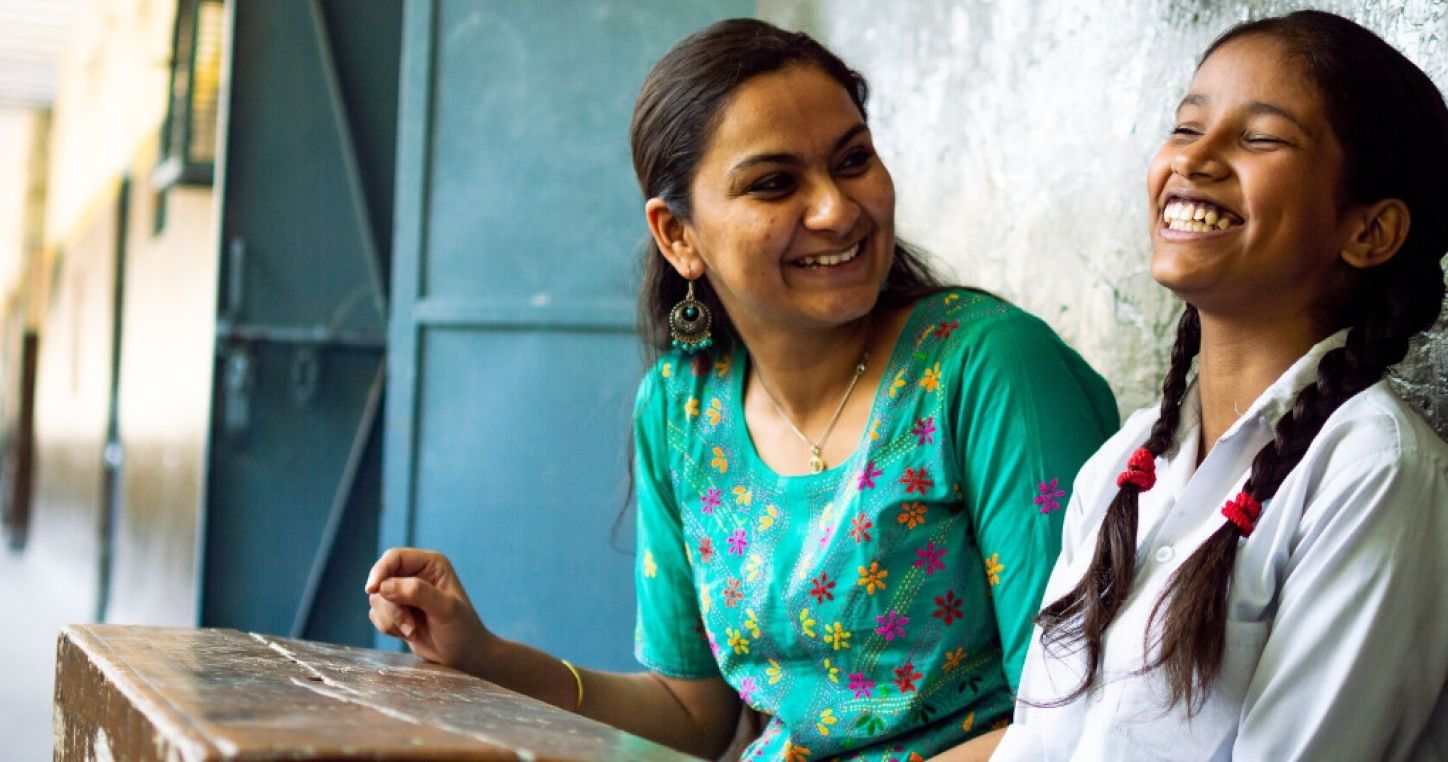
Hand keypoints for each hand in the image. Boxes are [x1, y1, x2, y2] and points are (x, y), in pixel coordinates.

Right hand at [364, 547, 493, 675]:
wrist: (463, 656)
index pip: (394, 557)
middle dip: (391, 607)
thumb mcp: (445, 609)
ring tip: (413, 631)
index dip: (380, 571)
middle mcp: (415, 574)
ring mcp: (403, 592)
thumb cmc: (462, 630)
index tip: (372, 590)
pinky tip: (408, 633)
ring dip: (391, 620)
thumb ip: (417, 593)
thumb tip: (383, 586)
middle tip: (409, 626)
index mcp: (430, 564)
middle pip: (381, 581)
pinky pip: (376, 614)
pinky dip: (388, 627)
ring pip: (376, 599)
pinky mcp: (396, 610)